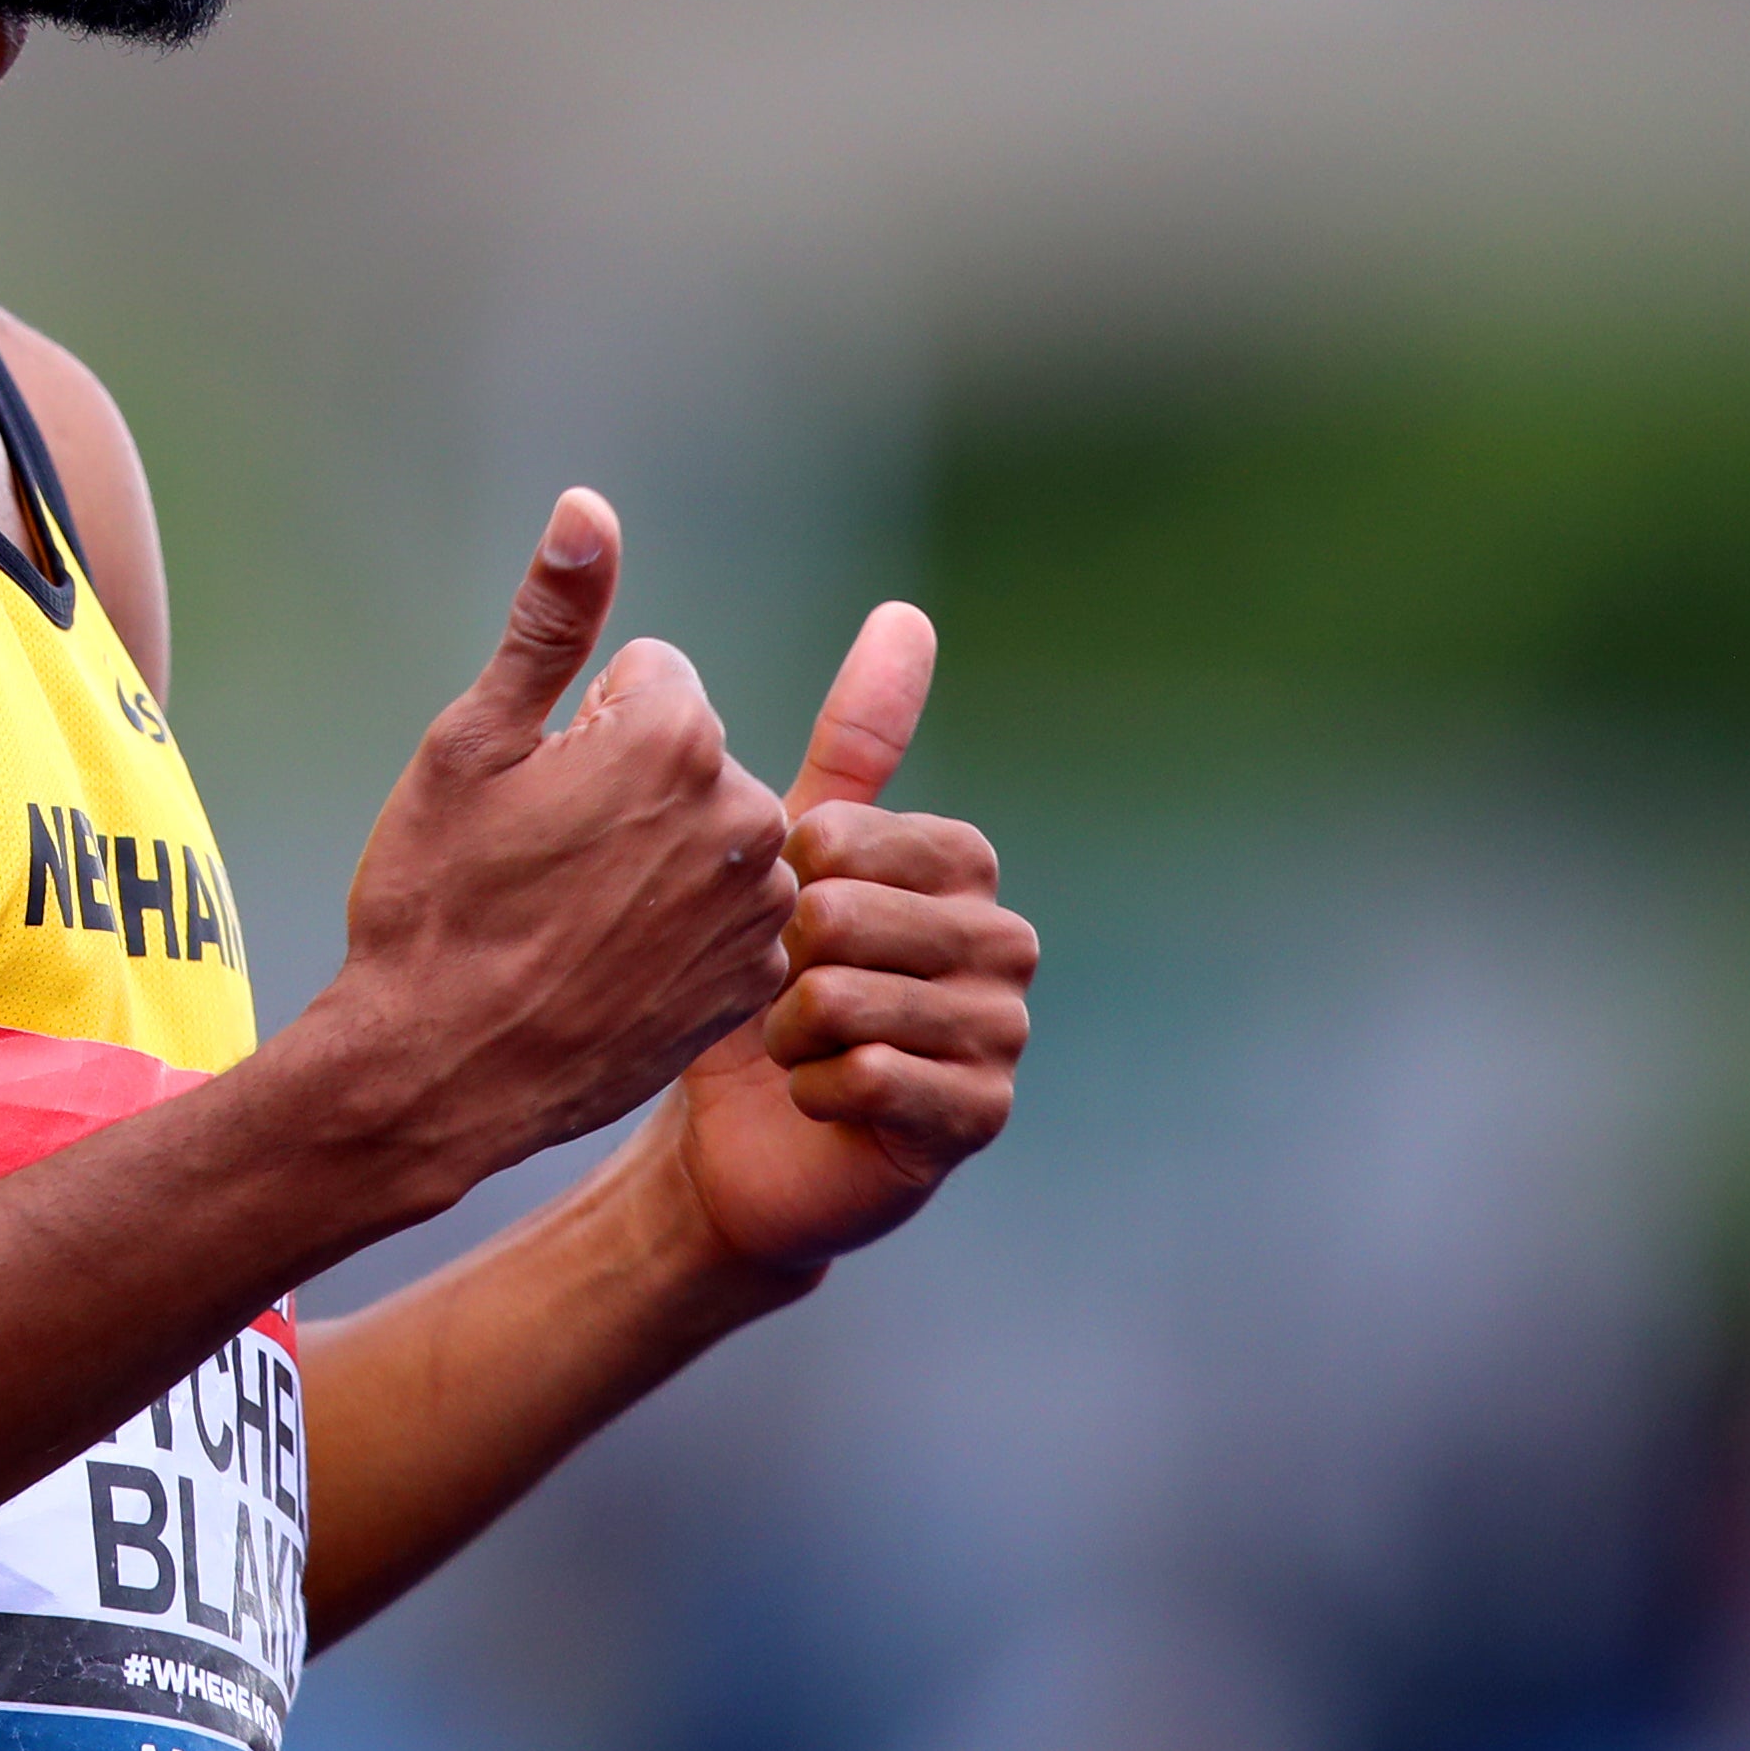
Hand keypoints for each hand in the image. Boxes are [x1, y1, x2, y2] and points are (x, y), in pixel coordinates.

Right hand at [292, 492, 797, 1214]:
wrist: (438, 1072)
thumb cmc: (436, 901)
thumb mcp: (470, 746)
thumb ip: (549, 621)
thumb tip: (589, 507)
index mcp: (676, 738)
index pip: (650, 676)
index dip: (578, 728)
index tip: (533, 797)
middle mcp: (745, 814)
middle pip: (688, 751)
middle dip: (626, 786)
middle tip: (546, 863)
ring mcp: (757, 906)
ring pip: (710, 830)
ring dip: (658, 856)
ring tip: (573, 919)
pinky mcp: (756, 979)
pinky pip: (726, 911)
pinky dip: (680, 928)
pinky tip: (612, 967)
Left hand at [665, 603, 1030, 1277]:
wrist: (744, 1136)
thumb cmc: (763, 983)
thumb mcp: (794, 855)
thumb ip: (856, 740)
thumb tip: (907, 614)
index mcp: (964, 861)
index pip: (842, 837)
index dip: (778, 885)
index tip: (779, 924)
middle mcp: (1005, 939)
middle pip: (843, 916)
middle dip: (778, 965)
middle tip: (782, 998)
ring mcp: (1003, 1030)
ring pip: (850, 1000)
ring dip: (789, 1033)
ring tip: (797, 1047)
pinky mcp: (981, 1114)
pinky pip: (870, 1078)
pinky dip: (814, 1090)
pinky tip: (821, 1099)